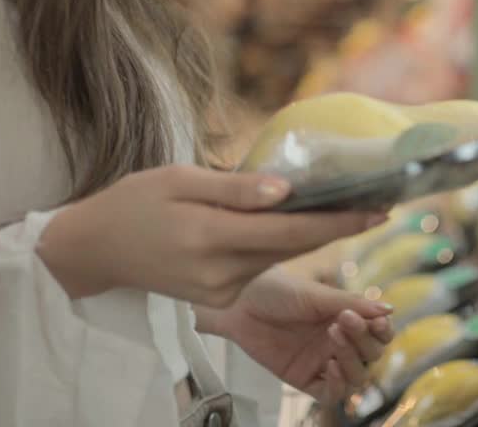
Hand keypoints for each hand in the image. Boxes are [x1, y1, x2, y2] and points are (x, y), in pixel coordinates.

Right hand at [37, 165, 386, 306]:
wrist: (95, 250)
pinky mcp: (219, 299)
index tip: (378, 209)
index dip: (339, 221)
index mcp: (209, 236)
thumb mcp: (179, 179)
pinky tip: (300, 222)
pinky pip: (262, 267)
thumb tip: (285, 190)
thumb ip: (234, 188)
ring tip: (352, 206)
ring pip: (281, 258)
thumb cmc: (136, 201)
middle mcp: (220, 272)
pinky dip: (282, 245)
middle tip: (382, 203)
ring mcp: (220, 291)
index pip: (290, 231)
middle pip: (294, 247)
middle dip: (340, 227)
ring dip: (314, 234)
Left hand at [197, 268, 396, 401]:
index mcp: (347, 318)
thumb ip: (353, 302)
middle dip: (364, 340)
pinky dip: (337, 385)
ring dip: (351, 360)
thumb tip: (389, 309)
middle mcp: (339, 341)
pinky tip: (330, 367)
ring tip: (334, 337)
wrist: (238, 302)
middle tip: (343, 320)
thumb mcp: (316, 293)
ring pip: (356, 377)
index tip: (377, 321)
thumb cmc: (276, 290)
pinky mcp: (304, 379)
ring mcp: (322, 361)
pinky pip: (331, 394)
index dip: (383, 330)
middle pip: (372, 355)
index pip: (379, 332)